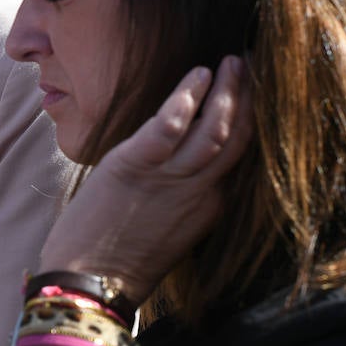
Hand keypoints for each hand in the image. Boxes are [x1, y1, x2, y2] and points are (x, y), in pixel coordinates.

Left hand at [39, 55, 253, 305]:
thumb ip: (186, 198)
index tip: (257, 90)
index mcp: (210, 207)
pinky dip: (188, 98)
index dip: (253, 120)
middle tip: (256, 62)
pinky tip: (199, 73)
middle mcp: (201, 192)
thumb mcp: (169, 228)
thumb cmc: (119, 259)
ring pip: (216, 129)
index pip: (243, 156)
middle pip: (239, 137)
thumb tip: (187, 166)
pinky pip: (171, 126)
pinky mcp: (135, 167)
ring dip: (229, 91)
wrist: (88, 285)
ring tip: (235, 60)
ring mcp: (171, 180)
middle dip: (252, 97)